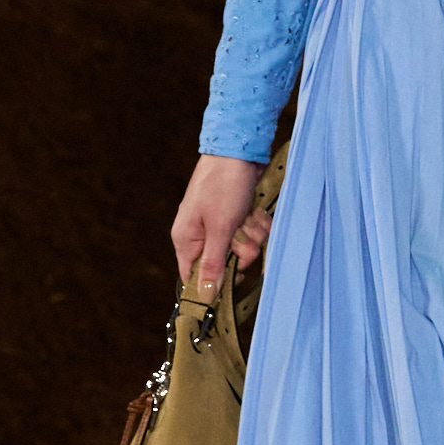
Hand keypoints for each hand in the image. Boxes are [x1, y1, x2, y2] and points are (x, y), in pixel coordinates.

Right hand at [170, 153, 265, 292]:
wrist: (238, 148)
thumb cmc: (223, 185)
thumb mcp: (219, 228)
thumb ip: (213, 263)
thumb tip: (203, 296)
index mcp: (186, 240)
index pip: (194, 277)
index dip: (216, 282)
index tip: (235, 277)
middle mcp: (200, 234)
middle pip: (225, 263)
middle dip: (242, 251)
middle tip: (243, 233)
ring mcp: (218, 224)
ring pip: (242, 247)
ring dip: (252, 234)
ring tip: (249, 216)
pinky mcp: (235, 215)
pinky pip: (250, 231)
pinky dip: (257, 223)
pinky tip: (257, 211)